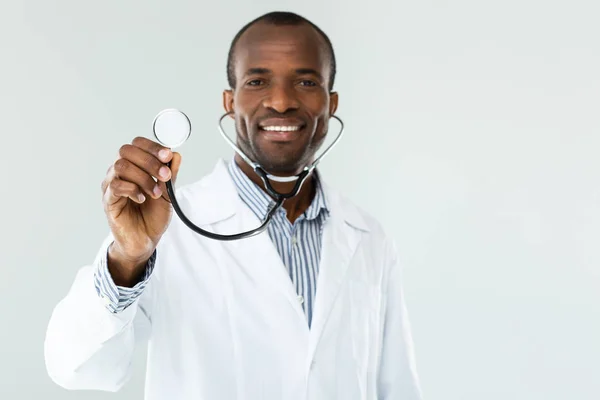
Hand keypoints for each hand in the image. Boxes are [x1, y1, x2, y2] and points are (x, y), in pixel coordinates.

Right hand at [101, 137, 181, 277]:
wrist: (146, 240)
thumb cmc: (153, 215)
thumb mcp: (168, 193)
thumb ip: (170, 174)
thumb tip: (175, 155)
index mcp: (134, 166)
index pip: (137, 144)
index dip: (152, 147)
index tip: (168, 155)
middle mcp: (120, 172)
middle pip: (126, 151)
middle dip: (149, 161)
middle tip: (165, 176)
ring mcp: (111, 185)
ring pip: (121, 166)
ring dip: (143, 178)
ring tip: (155, 193)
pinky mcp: (108, 200)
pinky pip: (115, 186)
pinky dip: (133, 190)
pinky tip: (142, 199)